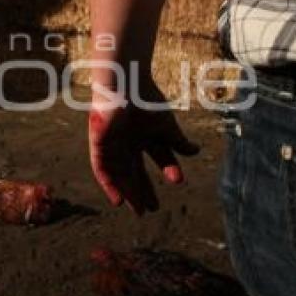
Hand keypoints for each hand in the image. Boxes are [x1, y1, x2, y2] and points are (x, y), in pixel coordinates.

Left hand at [88, 85, 198, 214]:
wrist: (125, 85)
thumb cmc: (146, 101)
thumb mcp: (165, 126)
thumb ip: (179, 141)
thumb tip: (196, 152)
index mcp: (146, 131)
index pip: (159, 154)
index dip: (168, 167)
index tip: (178, 181)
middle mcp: (129, 139)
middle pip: (136, 169)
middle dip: (143, 189)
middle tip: (151, 209)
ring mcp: (113, 141)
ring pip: (120, 172)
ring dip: (128, 191)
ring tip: (137, 209)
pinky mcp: (99, 143)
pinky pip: (101, 169)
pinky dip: (109, 184)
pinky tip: (118, 199)